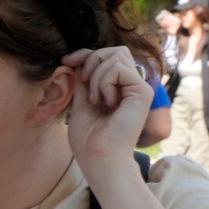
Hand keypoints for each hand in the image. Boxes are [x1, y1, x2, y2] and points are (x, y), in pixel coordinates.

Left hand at [64, 47, 155, 177]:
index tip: (66, 60)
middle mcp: (131, 85)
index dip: (85, 53)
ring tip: (96, 100)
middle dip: (91, 59)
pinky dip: (104, 83)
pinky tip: (105, 102)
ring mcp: (139, 87)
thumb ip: (83, 81)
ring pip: (116, 56)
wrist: (99, 158)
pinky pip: (119, 69)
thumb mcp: (80, 103)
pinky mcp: (143, 92)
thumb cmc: (89, 138)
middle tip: (84, 82)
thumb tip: (77, 60)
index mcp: (118, 87)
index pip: (107, 55)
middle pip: (115, 50)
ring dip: (97, 76)